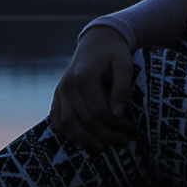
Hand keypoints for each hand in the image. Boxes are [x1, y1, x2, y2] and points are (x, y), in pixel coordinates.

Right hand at [50, 26, 134, 150]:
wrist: (97, 40)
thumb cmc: (114, 52)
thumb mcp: (124, 64)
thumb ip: (122, 88)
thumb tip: (118, 114)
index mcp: (85, 76)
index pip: (99, 111)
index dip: (115, 124)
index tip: (130, 128)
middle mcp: (69, 84)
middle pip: (85, 120)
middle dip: (105, 135)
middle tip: (123, 141)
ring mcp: (60, 90)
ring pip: (67, 124)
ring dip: (85, 139)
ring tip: (103, 147)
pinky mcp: (58, 94)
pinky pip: (56, 118)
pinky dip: (66, 132)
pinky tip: (80, 139)